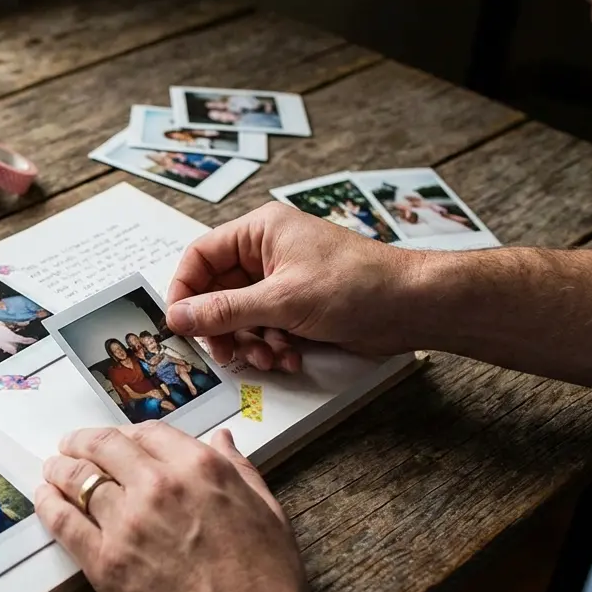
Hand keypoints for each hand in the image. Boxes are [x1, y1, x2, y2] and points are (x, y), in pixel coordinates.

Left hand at [35, 423, 376, 591]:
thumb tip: (221, 439)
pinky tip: (45, 498)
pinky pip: (65, 522)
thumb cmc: (266, 584)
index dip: (127, 434)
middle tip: (71, 446)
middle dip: (83, 442)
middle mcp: (159, 487)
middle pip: (104, 447)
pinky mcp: (105, 562)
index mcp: (200, 468)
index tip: (117, 441)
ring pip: (79, 479)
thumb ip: (239, 469)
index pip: (147, 433)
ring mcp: (128, 523)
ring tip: (53, 469)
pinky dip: (49, 505)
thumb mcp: (267, 511)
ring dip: (61, 468)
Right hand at [166, 202, 422, 370]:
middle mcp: (267, 253)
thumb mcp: (281, 300)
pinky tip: (288, 358)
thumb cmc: (357, 285)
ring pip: (240, 317)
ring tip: (268, 359)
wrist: (413, 306)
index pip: (201, 256)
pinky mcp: (298, 307)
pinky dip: (271, 347)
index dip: (185, 291)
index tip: (180, 323)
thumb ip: (224, 311)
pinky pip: (265, 329)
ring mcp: (283, 281)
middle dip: (223, 328)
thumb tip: (177, 317)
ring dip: (249, 343)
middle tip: (226, 353)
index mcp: (259, 232)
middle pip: (218, 292)